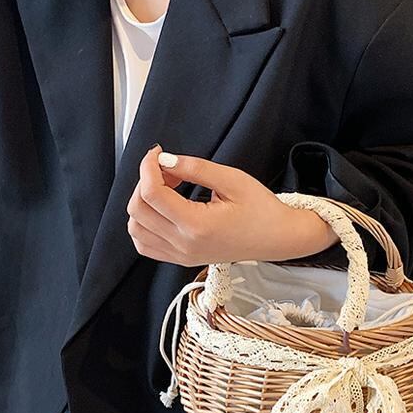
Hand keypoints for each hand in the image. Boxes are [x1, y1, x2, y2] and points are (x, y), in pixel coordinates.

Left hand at [127, 151, 335, 269]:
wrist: (276, 239)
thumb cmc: (261, 210)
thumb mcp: (231, 179)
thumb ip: (195, 168)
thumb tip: (165, 160)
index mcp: (197, 226)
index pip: (151, 193)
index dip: (148, 166)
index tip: (158, 153)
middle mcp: (184, 245)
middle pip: (138, 210)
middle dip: (145, 181)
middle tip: (167, 169)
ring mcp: (181, 256)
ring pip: (136, 229)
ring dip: (143, 202)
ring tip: (166, 188)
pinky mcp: (181, 259)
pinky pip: (145, 244)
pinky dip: (144, 223)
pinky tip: (162, 208)